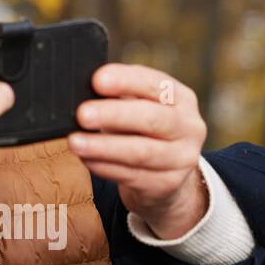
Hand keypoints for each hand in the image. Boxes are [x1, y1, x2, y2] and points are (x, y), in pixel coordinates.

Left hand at [68, 63, 208, 239]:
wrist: (167, 170)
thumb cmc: (143, 127)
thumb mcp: (138, 104)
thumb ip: (117, 95)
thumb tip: (80, 92)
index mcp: (181, 98)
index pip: (156, 84)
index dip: (126, 81)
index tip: (97, 80)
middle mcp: (189, 126)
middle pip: (151, 119)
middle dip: (113, 115)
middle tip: (82, 114)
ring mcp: (182, 158)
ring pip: (141, 152)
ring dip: (104, 147)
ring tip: (76, 142)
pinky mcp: (168, 184)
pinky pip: (132, 176)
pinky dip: (105, 167)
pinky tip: (87, 159)